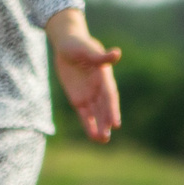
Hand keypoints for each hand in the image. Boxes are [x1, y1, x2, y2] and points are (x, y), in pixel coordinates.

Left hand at [47, 10, 122, 143]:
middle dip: (105, 122)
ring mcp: (89, 95)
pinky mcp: (78, 99)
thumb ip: (101, 56)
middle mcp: (99, 89)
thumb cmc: (79, 44)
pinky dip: (89, 125)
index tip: (116, 123)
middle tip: (107, 135)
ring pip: (95, 114)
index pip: (109, 97)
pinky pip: (84, 115)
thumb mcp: (88, 49)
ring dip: (99, 126)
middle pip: (103, 108)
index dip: (112, 110)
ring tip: (103, 140)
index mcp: (104, 77)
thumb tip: (117, 53)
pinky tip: (94, 136)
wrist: (67, 46)